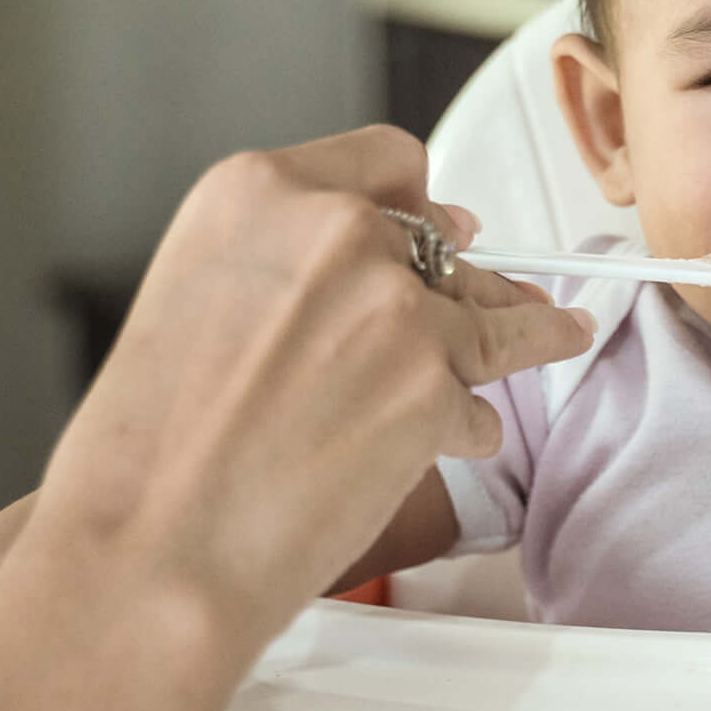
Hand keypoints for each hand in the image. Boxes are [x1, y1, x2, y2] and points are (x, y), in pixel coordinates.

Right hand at [26, 128, 589, 649]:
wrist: (149, 548)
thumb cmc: (149, 449)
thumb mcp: (194, 298)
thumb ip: (286, 259)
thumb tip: (397, 247)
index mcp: (255, 192)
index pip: (384, 161)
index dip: (417, 200)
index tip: (439, 221)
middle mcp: (333, 232)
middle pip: (440, 244)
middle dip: (459, 278)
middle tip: (488, 296)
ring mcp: (393, 309)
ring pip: (489, 314)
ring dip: (523, 330)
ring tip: (561, 330)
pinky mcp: (433, 389)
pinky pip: (482, 401)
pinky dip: (470, 426)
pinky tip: (462, 437)